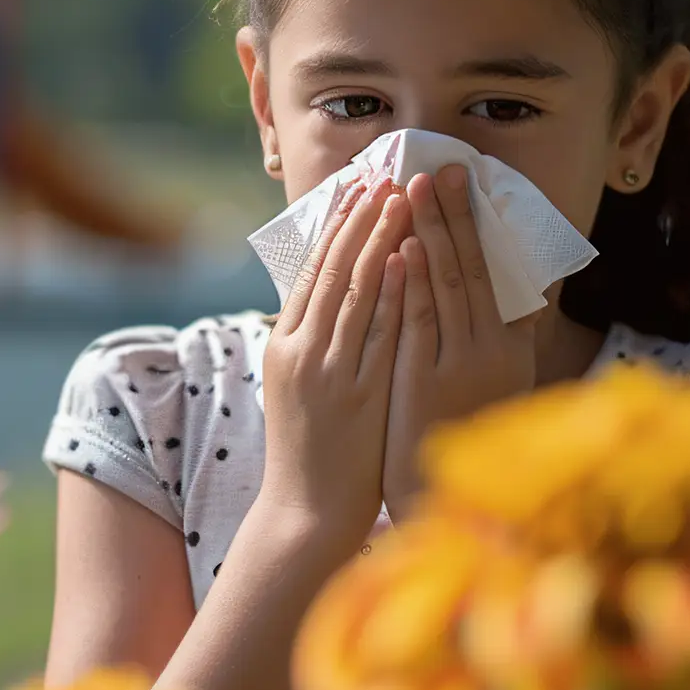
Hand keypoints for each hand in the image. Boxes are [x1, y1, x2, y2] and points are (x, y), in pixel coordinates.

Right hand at [256, 178, 411, 562]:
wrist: (305, 514)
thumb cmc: (311, 451)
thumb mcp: (298, 388)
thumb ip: (312, 343)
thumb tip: (332, 297)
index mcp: (284, 346)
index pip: (310, 272)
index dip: (335, 227)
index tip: (356, 188)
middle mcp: (300, 352)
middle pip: (331, 271)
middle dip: (359, 220)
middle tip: (383, 176)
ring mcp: (327, 372)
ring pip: (354, 293)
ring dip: (378, 241)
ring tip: (399, 199)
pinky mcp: (355, 394)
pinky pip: (377, 334)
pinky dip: (391, 292)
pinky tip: (406, 258)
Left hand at [384, 164, 538, 516]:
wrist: (437, 502)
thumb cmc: (459, 438)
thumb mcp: (492, 387)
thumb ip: (502, 340)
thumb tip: (519, 294)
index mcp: (512, 347)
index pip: (496, 271)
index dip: (480, 224)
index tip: (468, 181)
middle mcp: (495, 350)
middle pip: (474, 266)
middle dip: (455, 213)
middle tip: (441, 165)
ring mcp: (463, 365)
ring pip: (447, 284)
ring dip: (431, 231)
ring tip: (415, 188)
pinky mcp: (429, 382)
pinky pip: (421, 320)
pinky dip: (413, 280)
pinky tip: (401, 247)